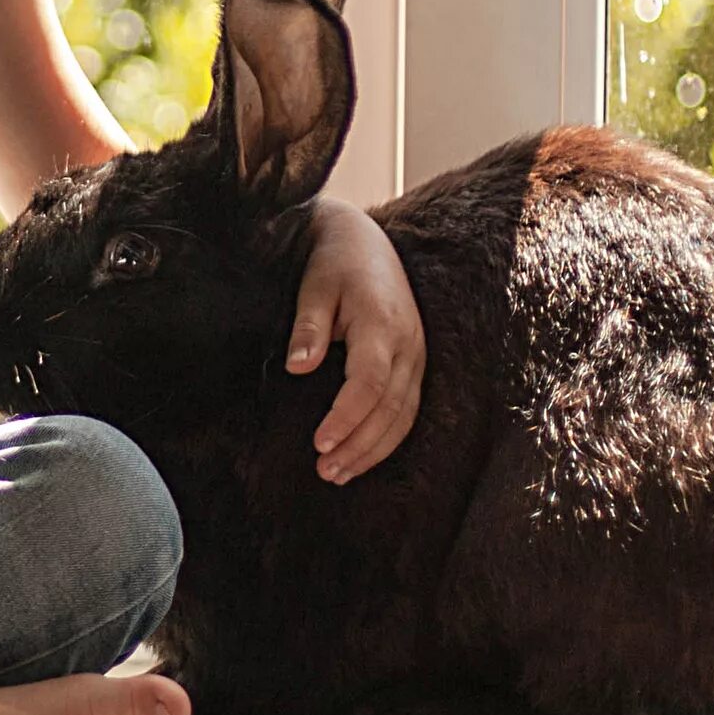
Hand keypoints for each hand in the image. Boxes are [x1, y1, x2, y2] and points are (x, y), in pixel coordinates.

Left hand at [286, 197, 422, 482]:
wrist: (365, 241)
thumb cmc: (334, 261)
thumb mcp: (314, 284)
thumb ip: (308, 326)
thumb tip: (297, 367)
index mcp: (381, 323)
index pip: (370, 382)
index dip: (347, 417)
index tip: (320, 443)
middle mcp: (408, 343)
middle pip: (390, 408)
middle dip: (359, 445)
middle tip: (325, 471)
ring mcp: (417, 354)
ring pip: (404, 415)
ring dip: (373, 450)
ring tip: (338, 473)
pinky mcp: (415, 362)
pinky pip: (408, 409)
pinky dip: (387, 437)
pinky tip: (362, 455)